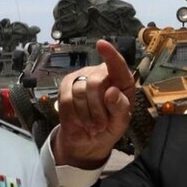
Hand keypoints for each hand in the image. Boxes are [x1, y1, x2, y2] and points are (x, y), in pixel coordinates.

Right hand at [53, 39, 134, 168]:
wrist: (88, 141)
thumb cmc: (109, 128)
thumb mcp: (121, 123)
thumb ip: (120, 109)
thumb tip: (113, 92)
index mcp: (121, 81)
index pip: (117, 65)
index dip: (110, 55)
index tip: (102, 44)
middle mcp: (101, 75)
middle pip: (95, 82)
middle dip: (98, 108)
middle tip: (101, 125)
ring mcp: (82, 79)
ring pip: (79, 93)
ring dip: (87, 116)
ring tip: (92, 125)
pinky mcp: (65, 88)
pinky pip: (66, 100)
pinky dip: (74, 116)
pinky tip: (80, 122)